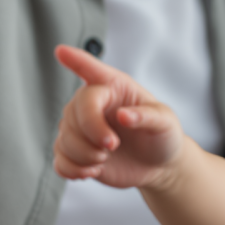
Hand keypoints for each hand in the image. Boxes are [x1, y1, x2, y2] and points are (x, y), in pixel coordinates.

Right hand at [53, 45, 182, 188]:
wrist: (159, 165)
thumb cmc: (163, 135)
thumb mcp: (165, 122)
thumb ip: (147, 116)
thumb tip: (124, 116)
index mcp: (115, 88)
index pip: (92, 70)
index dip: (76, 60)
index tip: (61, 51)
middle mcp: (93, 105)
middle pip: (74, 113)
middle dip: (91, 134)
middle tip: (114, 146)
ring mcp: (81, 129)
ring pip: (65, 139)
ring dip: (84, 155)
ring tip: (105, 160)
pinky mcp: (76, 152)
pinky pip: (59, 160)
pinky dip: (72, 170)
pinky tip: (91, 172)